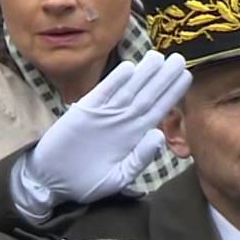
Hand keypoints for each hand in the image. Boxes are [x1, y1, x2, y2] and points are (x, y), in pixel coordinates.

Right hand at [12, 51, 190, 220]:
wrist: (53, 181)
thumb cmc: (87, 182)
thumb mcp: (118, 177)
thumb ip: (139, 159)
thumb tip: (158, 137)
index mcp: (133, 136)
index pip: (158, 110)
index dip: (172, 94)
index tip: (187, 77)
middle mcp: (122, 121)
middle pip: (147, 95)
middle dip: (163, 77)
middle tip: (180, 58)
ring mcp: (103, 114)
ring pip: (128, 90)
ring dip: (143, 73)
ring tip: (159, 57)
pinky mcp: (84, 112)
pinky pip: (102, 93)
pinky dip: (114, 81)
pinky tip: (128, 68)